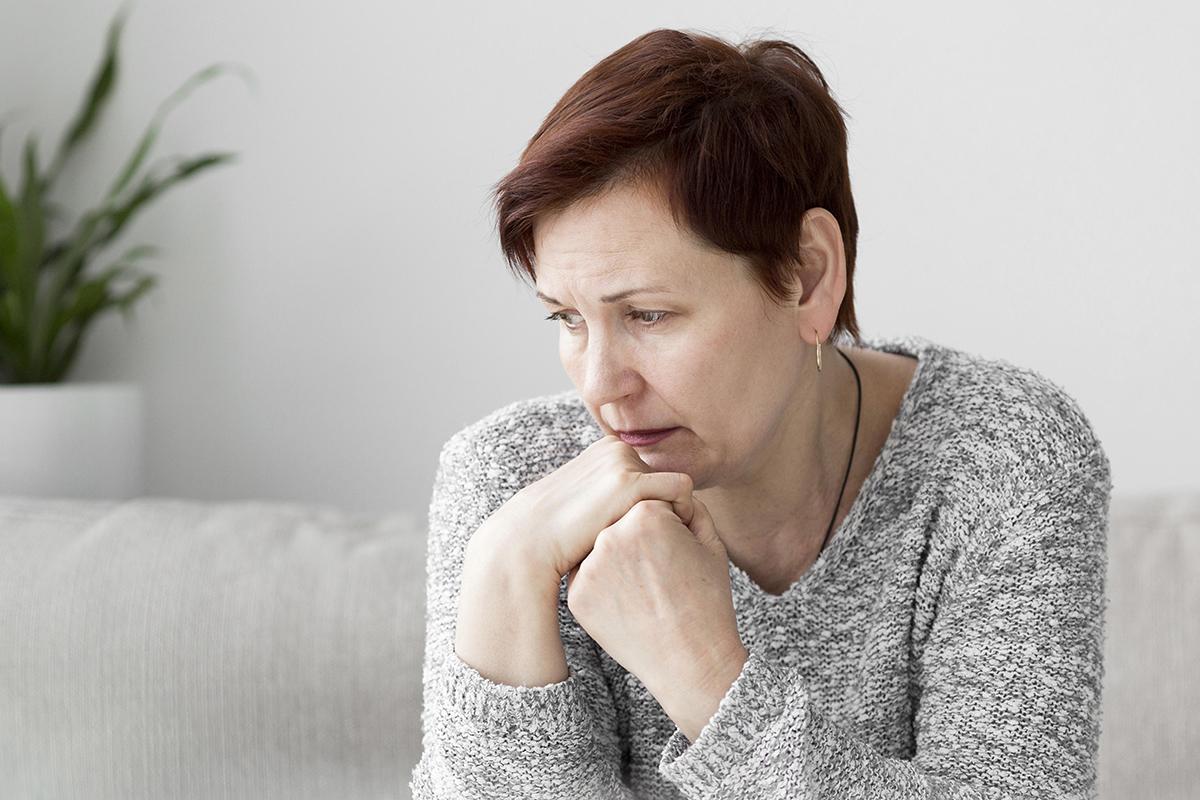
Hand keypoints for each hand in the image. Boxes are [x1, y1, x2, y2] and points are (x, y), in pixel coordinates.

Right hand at [470, 434, 696, 581]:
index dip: (656, 507)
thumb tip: (643, 506)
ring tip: (654, 545)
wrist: (530, 544)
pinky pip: (682, 493)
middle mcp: (617, 448)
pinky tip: (666, 542)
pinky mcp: (630, 482)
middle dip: (665, 511)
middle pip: (666, 482)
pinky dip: (684, 515)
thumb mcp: (589, 503)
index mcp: (607, 449)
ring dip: (674, 515)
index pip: (654, 476)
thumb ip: (613, 495)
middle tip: (651, 543)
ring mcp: (623, 462)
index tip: (649, 536)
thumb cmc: (561, 536)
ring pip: (677, 489)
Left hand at [563, 493, 746, 704]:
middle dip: (639, 539)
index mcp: (647, 514)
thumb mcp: (710, 542)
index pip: (648, 502)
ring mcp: (589, 566)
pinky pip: (588, 576)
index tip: (677, 552)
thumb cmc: (707, 600)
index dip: (667, 526)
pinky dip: (605, 585)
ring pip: (600, 547)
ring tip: (645, 587)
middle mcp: (611, 535)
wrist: (691, 661)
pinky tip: (630, 602)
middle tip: (660, 572)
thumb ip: (687, 504)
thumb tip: (665, 488)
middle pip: (621, 522)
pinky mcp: (576, 595)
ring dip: (618, 558)